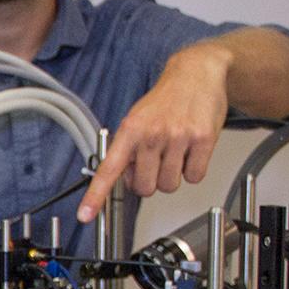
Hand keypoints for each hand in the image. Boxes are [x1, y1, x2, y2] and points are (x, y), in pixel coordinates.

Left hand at [77, 43, 230, 222]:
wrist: (196, 73)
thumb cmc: (165, 100)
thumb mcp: (137, 119)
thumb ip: (127, 150)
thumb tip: (121, 180)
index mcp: (130, 130)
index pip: (108, 170)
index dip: (95, 196)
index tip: (84, 215)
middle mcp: (152, 134)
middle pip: (145, 188)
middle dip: (149, 181)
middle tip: (155, 162)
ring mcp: (178, 137)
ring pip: (170, 185)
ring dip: (172, 175)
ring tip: (174, 151)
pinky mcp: (203, 139)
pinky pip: (195, 177)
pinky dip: (193, 169)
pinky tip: (191, 150)